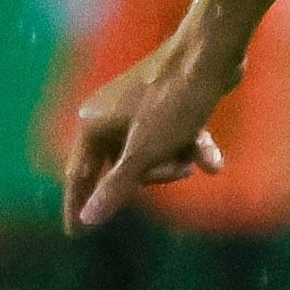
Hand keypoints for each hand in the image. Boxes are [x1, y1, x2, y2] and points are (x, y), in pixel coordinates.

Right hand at [62, 39, 227, 230]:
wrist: (211, 55)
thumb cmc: (173, 102)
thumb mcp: (144, 152)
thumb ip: (115, 187)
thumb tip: (86, 219)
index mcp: (92, 125)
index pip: (79, 175)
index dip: (78, 204)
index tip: (75, 235)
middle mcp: (108, 115)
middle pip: (122, 169)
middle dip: (154, 176)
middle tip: (179, 170)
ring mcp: (137, 108)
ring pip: (152, 156)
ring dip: (178, 162)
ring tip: (200, 158)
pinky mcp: (166, 104)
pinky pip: (173, 138)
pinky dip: (193, 148)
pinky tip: (214, 159)